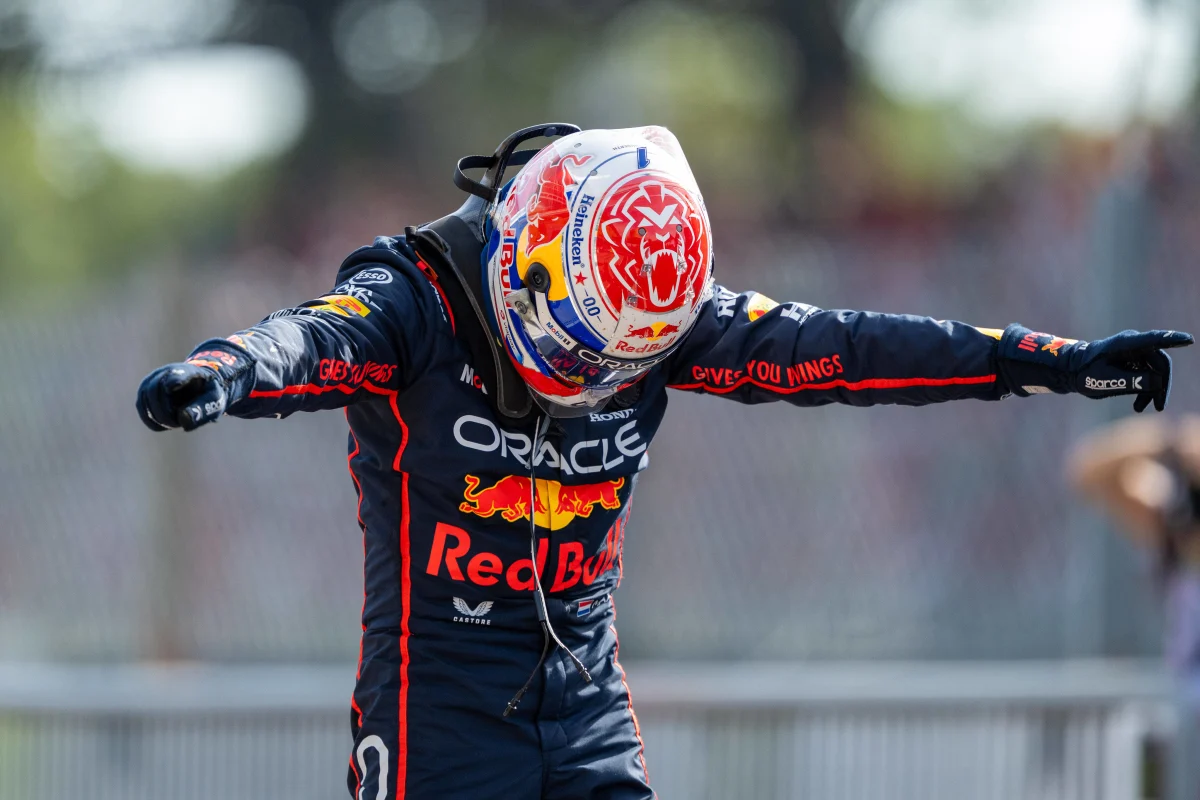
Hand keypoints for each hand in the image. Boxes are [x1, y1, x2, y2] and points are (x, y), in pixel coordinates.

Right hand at [136, 362, 230, 431]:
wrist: (197, 385)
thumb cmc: (207, 392)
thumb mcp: (215, 400)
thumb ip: (203, 409)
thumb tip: (183, 420)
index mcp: (187, 371)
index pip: (175, 374)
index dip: (173, 381)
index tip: (172, 389)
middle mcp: (164, 372)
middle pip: (154, 391)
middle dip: (164, 412)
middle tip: (177, 423)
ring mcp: (151, 381)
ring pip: (145, 402)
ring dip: (159, 418)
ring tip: (175, 422)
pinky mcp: (144, 392)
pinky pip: (142, 410)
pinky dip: (153, 421)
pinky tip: (166, 423)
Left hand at [1073, 330, 1192, 411]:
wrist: (1072, 371)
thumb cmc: (1085, 373)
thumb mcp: (1105, 379)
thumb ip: (1131, 380)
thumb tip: (1157, 381)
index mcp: (1126, 343)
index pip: (1154, 340)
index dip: (1172, 340)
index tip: (1188, 340)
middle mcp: (1134, 345)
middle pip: (1160, 363)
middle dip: (1161, 385)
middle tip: (1159, 406)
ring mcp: (1135, 353)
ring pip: (1155, 371)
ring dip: (1153, 391)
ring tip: (1139, 408)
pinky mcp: (1135, 362)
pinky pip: (1148, 375)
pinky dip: (1146, 390)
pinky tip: (1138, 405)